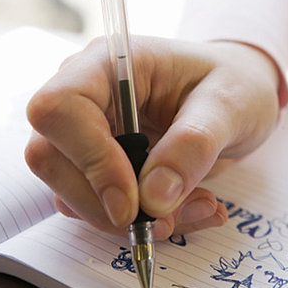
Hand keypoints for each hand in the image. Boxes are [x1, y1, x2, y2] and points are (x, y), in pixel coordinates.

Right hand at [26, 37, 278, 239]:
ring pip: (69, 191)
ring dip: (127, 220)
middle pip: (50, 156)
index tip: (132, 202)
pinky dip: (138, 223)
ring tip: (195, 207)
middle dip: (104, 203)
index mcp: (109, 63)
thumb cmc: (234, 82)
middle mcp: (87, 95)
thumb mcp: (229, 104)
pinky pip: (96, 206)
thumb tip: (152, 198)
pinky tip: (184, 210)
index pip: (60, 107)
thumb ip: (194, 143)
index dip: (87, 159)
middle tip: (167, 220)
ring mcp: (86, 131)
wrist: (238, 95)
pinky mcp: (97, 164)